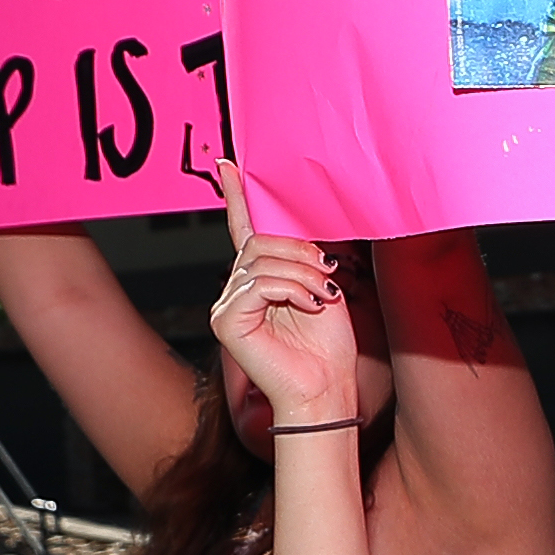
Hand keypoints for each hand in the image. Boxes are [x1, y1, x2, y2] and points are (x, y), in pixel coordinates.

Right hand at [203, 164, 363, 434]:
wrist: (324, 389)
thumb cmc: (326, 347)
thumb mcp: (322, 288)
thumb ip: (306, 258)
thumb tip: (304, 233)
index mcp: (260, 277)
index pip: (245, 230)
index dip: (237, 197)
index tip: (229, 166)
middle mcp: (238, 287)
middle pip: (259, 242)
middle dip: (300, 253)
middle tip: (327, 277)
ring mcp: (227, 304)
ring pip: (261, 260)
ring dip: (302, 274)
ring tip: (322, 297)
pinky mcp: (226, 321)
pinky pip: (258, 284)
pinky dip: (291, 290)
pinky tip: (309, 306)